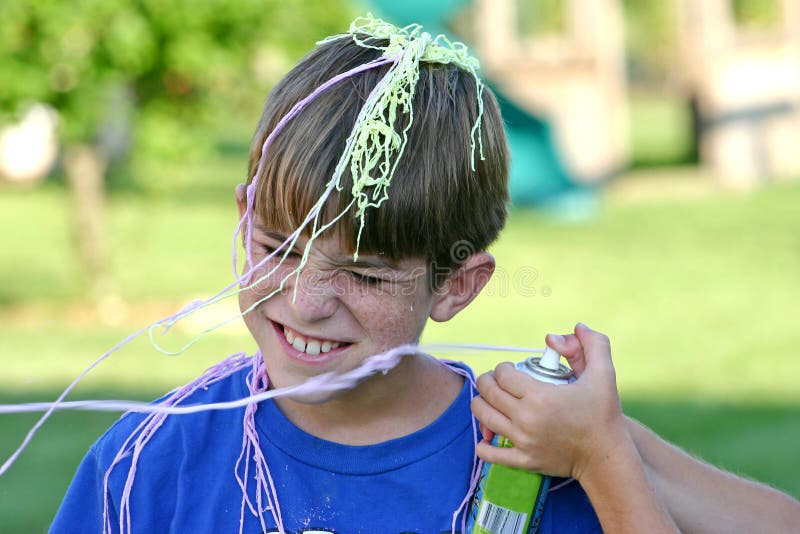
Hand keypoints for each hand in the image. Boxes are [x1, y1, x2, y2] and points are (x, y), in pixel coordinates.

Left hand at [470, 323, 628, 481]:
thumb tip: (577, 327)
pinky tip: (489, 433)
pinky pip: (488, 453)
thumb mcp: (604, 374)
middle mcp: (526, 419)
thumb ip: (594, 344)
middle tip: (498, 381)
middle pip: (488, 392)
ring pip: (483, 416)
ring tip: (493, 400)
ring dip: (482, 404)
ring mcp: (522, 441)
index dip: (503, 367)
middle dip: (488, 381)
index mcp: (540, 396)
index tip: (510, 368)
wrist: (606, 456)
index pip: (502, 374)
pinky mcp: (523, 461)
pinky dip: (483, 443)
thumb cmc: (603, 414)